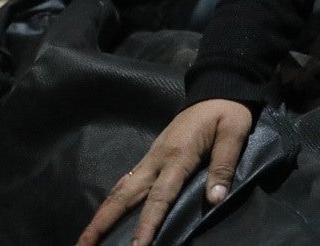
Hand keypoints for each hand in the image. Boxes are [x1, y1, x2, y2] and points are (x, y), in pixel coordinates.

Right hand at [77, 99, 252, 245]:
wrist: (217, 89)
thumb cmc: (227, 113)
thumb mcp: (233, 134)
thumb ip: (224, 166)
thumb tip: (216, 200)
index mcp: (178, 155)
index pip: (159, 197)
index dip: (147, 225)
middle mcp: (157, 158)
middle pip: (125, 195)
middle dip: (102, 222)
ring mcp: (151, 157)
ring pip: (120, 189)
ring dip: (101, 214)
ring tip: (85, 238)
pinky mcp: (152, 156)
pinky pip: (127, 182)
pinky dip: (113, 200)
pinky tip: (105, 214)